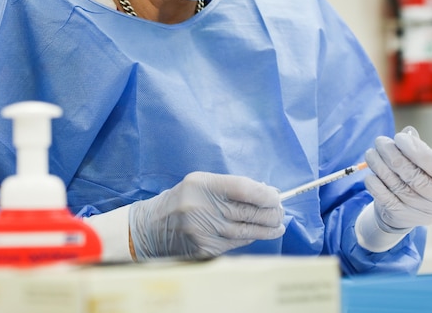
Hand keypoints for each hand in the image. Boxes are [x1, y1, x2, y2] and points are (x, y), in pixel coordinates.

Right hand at [129, 171, 284, 259]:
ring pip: (246, 231)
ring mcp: (202, 231)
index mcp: (201, 185)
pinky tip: (258, 234)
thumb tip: (267, 192)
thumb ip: (230, 186)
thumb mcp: (201, 183)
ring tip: (278, 226)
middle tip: (280, 212)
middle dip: (270, 213)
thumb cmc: (182, 200)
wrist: (151, 227)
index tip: (276, 196)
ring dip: (267, 229)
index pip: (242, 188)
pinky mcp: (204, 248)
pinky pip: (235, 244)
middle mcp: (201, 207)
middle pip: (248, 211)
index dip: (264, 193)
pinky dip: (249, 238)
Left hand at [364, 127, 431, 231]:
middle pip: (412, 174)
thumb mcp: (428, 163)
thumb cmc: (422, 176)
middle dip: (392, 154)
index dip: (413, 148)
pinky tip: (370, 174)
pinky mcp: (403, 217)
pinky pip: (384, 197)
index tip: (399, 137)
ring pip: (396, 184)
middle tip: (380, 141)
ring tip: (371, 153)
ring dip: (379, 165)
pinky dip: (374, 183)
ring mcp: (422, 212)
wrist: (412, 210)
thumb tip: (408, 132)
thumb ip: (419, 147)